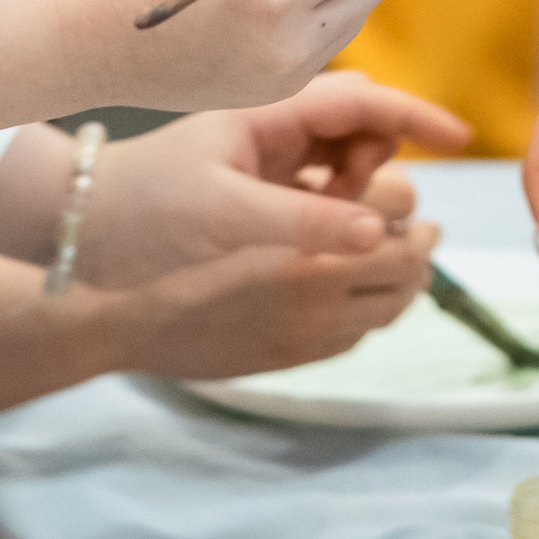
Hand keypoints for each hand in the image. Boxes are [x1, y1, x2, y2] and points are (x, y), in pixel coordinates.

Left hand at [76, 76, 470, 287]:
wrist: (79, 226)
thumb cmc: (142, 208)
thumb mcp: (225, 216)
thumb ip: (304, 222)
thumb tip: (376, 231)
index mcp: (269, 111)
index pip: (360, 101)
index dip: (415, 117)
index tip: (460, 139)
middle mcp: (274, 127)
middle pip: (360, 127)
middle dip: (377, 162)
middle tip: (349, 206)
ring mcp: (267, 158)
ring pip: (344, 162)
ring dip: (356, 191)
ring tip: (326, 226)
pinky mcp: (259, 190)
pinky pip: (321, 192)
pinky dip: (336, 210)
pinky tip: (324, 238)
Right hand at [105, 220, 441, 379]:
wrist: (120, 312)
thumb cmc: (172, 236)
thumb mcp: (242, 193)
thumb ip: (309, 188)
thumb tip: (368, 178)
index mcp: (306, 243)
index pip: (399, 217)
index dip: (407, 205)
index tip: (402, 200)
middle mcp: (316, 293)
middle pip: (410, 267)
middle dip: (418, 245)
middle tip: (417, 231)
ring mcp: (308, 333)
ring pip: (391, 307)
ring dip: (402, 283)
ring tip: (395, 262)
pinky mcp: (294, 360)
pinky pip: (356, 335)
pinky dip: (368, 312)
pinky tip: (353, 293)